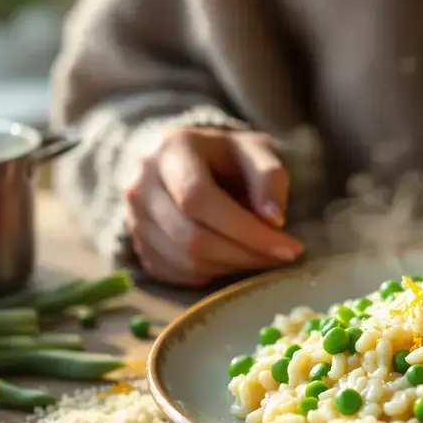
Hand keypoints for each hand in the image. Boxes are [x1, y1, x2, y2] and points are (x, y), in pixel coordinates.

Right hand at [123, 127, 303, 285]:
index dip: (246, 230)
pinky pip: (178, 273)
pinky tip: (235, 258)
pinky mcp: (139, 245)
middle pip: (191, 237)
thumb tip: (273, 220)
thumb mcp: (255, 151)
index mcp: (171, 149)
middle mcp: (141, 184)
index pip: (199, 198)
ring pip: (185, 261)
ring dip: (233, 266)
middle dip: (244, 254)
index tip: (288, 246)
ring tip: (262, 256)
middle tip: (282, 257)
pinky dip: (214, 273)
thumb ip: (270, 177)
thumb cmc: (227, 156)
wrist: (187, 161)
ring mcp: (134, 218)